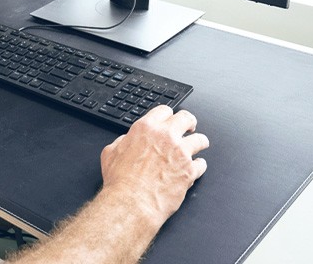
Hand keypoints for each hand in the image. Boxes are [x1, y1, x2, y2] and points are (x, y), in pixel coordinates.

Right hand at [100, 105, 208, 227]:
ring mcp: (181, 153)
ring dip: (199, 142)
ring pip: (200, 140)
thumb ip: (122, 142)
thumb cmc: (121, 181)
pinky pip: (202, 164)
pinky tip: (195, 168)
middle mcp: (165, 137)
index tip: (170, 120)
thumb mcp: (110, 153)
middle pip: (186, 118)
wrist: (132, 202)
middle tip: (189, 128)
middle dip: (189, 123)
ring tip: (198, 145)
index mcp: (145, 128)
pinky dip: (199, 166)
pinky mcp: (190, 171)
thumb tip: (126, 141)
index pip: (164, 110)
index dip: (168, 115)